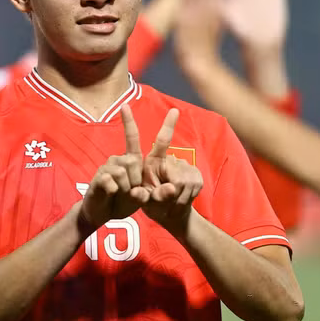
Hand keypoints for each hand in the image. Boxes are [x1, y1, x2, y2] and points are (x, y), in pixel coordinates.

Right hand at [80, 108, 150, 228]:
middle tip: (130, 192)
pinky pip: (111, 180)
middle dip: (136, 181)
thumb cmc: (122, 202)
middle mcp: (118, 159)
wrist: (99, 213)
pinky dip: (115, 190)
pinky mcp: (98, 177)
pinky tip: (111, 193)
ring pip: (123, 172)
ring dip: (126, 188)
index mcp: (130, 160)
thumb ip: (147, 194)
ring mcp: (106, 167)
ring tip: (120, 194)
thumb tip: (148, 191)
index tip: (124, 104)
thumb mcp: (140, 199)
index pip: (131, 137)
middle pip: (134, 161)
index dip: (128, 121)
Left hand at [121, 105, 202, 233]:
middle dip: (169, 191)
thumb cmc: (154, 205)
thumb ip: (154, 195)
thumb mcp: (148, 202)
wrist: (173, 215)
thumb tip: (171, 188)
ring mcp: (184, 166)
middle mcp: (168, 160)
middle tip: (166, 199)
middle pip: (173, 172)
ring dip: (178, 197)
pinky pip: (192, 187)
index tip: (123, 105)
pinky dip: (186, 199)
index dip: (131, 123)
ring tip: (171, 202)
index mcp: (152, 162)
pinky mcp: (196, 175)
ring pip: (183, 182)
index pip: (149, 141)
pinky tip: (181, 201)